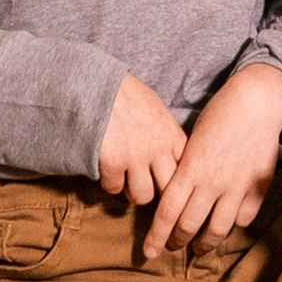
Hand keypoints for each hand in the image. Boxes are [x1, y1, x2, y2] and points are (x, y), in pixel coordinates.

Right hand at [97, 72, 188, 204]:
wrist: (97, 86)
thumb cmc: (126, 94)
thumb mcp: (155, 109)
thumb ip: (165, 133)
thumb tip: (170, 156)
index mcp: (171, 133)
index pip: (184, 168)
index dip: (175, 176)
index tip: (166, 177)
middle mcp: (158, 148)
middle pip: (167, 188)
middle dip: (158, 191)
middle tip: (148, 185)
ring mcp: (135, 158)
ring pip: (142, 196)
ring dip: (133, 190)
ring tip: (127, 180)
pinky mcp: (113, 164)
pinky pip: (114, 188)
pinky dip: (110, 182)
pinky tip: (108, 170)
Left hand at [144, 62, 281, 253]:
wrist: (257, 102)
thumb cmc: (219, 115)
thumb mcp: (193, 140)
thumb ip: (184, 170)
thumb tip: (174, 195)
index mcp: (191, 168)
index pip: (167, 212)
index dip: (156, 236)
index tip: (149, 252)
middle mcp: (212, 182)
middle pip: (189, 225)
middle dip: (177, 241)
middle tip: (173, 246)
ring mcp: (237, 187)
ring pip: (217, 230)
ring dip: (204, 244)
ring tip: (198, 247)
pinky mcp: (257, 188)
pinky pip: (243, 218)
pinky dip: (234, 225)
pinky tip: (227, 225)